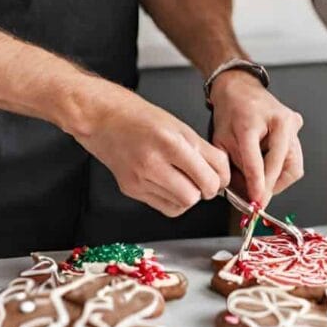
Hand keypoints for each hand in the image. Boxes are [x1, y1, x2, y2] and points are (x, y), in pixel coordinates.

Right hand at [71, 81, 230, 215]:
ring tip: (185, 180)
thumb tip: (221, 172)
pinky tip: (171, 187)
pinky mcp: (132, 190)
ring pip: (183, 204)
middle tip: (204, 179)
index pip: (211, 173)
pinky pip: (166, 208)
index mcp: (172, 142)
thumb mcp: (180, 126)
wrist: (105, 119)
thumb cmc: (142, 118)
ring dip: (190, 196)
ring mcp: (141, 179)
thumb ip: (202, 150)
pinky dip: (174, 202)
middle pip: (198, 194)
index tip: (220, 175)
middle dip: (207, 189)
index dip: (221, 177)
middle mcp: (155, 162)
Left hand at [209, 70, 303, 206]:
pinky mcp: (297, 127)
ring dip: (277, 179)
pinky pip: (295, 158)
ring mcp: (291, 122)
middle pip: (283, 164)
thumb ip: (233, 168)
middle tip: (257, 199)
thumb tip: (247, 195)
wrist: (240, 87)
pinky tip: (267, 167)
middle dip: (270, 186)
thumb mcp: (222, 141)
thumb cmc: (230, 111)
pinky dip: (282, 169)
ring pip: (293, 165)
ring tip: (260, 180)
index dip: (256, 184)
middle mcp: (277, 120)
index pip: (256, 160)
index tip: (256, 201)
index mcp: (250, 121)